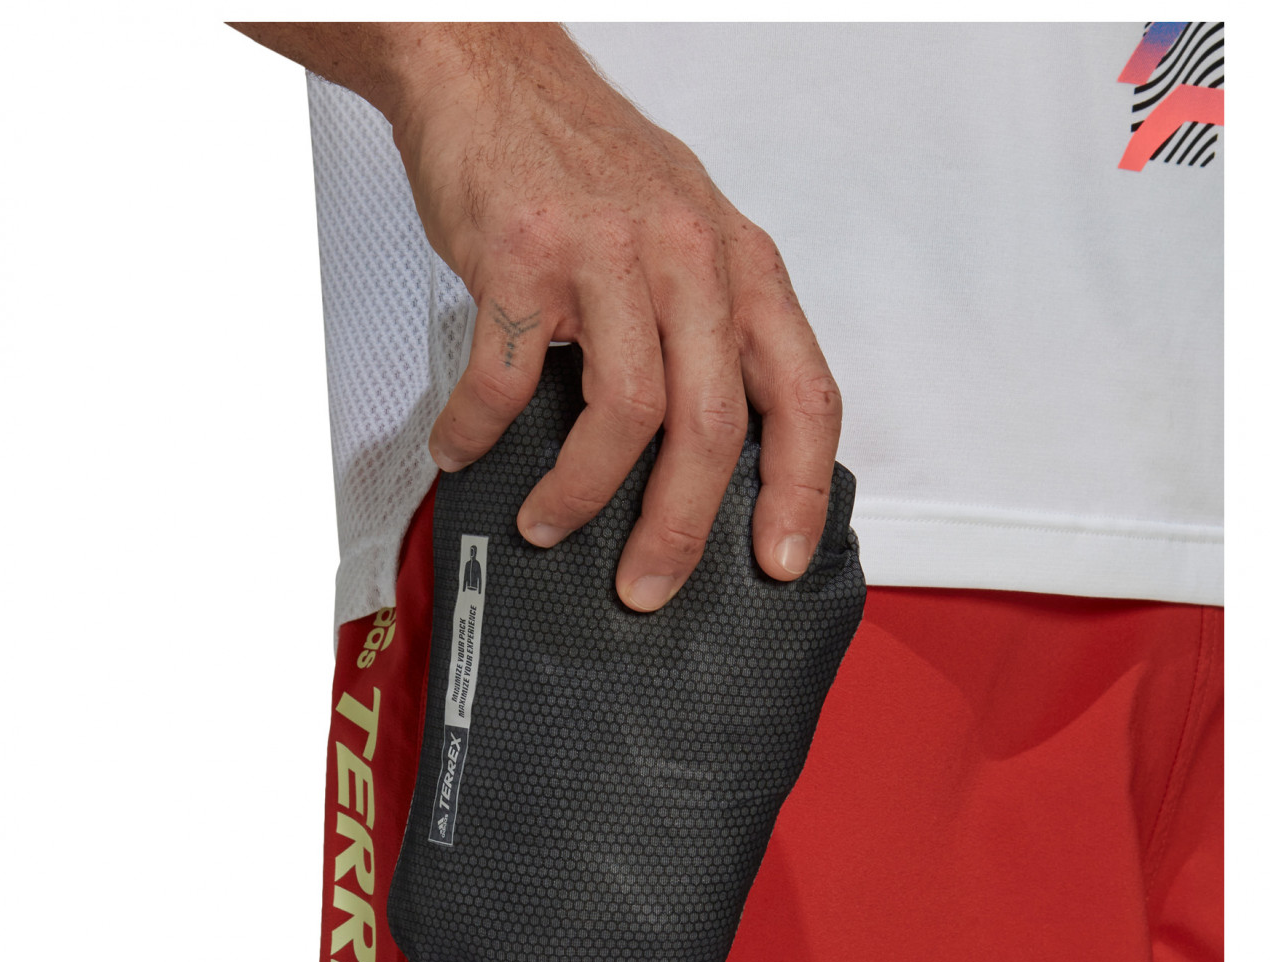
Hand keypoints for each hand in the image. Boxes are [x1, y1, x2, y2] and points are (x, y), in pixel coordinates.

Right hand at [235, 22, 843, 611]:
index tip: (782, 560)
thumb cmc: (588, 165)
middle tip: (647, 584)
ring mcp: (606, 254)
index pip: (803, 393)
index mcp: (741, 267)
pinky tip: (465, 451)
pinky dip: (480, 432)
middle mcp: (688, 259)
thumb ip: (709, 335)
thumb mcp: (685, 238)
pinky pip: (508, 378)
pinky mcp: (523, 254)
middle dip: (679, 528)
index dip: (801, 490)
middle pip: (711, 426)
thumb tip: (710, 460)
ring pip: (624, 414)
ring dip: (580, 494)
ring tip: (547, 525)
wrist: (491, 69)